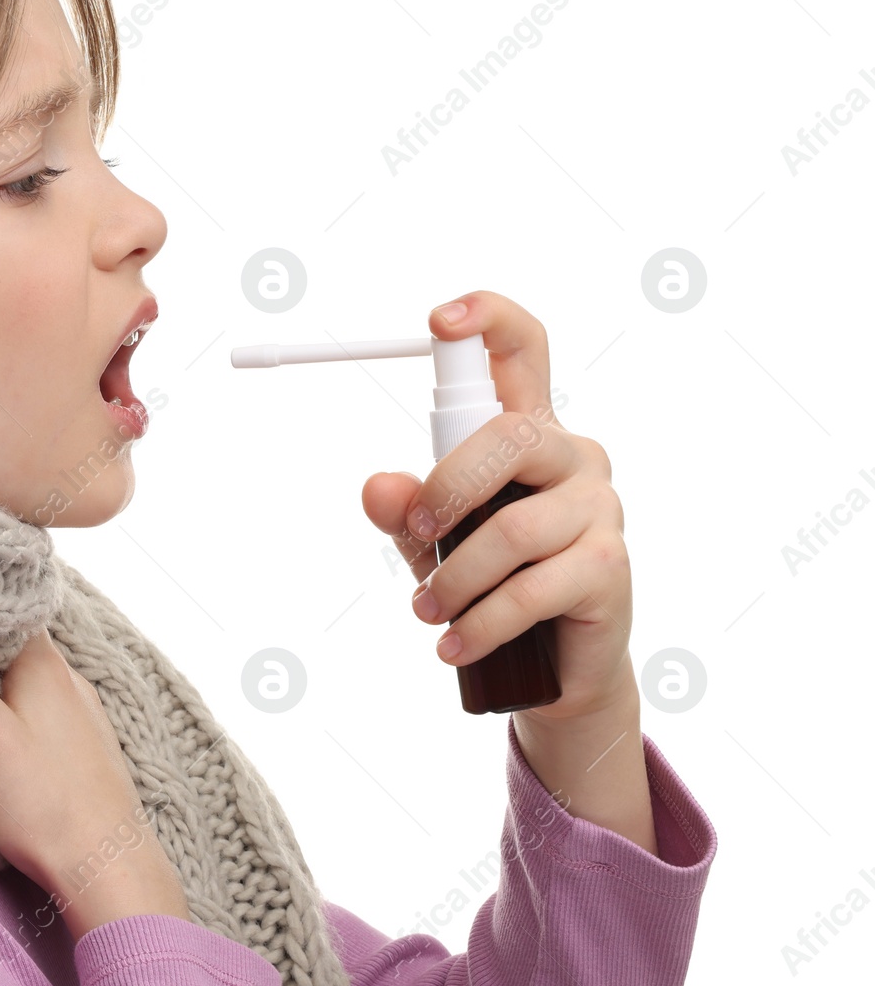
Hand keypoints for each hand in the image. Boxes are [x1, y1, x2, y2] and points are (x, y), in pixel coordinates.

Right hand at [0, 620, 189, 939]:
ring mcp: (82, 715)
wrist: (108, 868)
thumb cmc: (46, 807)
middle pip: (12, 642)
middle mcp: (70, 680)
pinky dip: (13, 708)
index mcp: (45, 664)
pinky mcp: (83, 748)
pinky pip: (41, 710)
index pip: (2, 606)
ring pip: (27, 678)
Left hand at [360, 290, 633, 725]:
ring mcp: (599, 507)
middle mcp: (572, 455)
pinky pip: (531, 589)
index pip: (521, 351)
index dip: (487, 320)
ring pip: (511, 529)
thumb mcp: (433, 541)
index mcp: (529, 431)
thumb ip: (405, 510)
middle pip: (508, 437)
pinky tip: (454, 644)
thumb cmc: (491, 582)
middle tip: (415, 534)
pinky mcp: (609, 565)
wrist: (557, 665)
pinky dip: (481, 624)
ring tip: (428, 612)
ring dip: (453, 579)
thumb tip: (377, 488)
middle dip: (445, 489)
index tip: (437, 319)